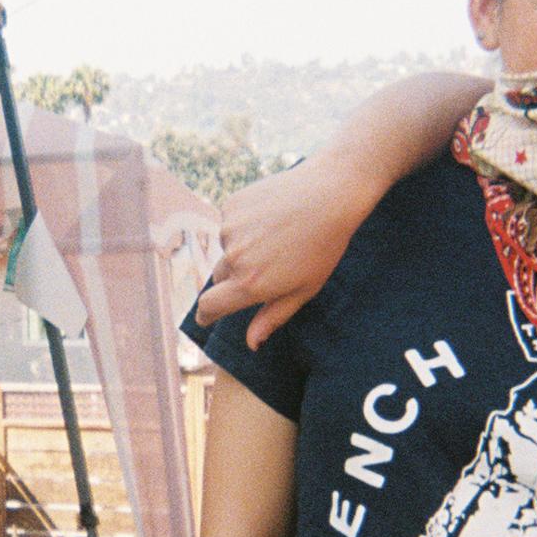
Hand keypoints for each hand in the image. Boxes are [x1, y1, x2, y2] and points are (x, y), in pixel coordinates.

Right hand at [196, 158, 381, 348]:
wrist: (330, 193)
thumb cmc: (324, 246)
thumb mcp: (304, 289)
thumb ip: (273, 316)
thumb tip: (251, 343)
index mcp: (251, 284)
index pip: (209, 306)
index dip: (206, 314)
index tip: (206, 317)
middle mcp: (234, 258)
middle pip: (219, 277)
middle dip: (234, 277)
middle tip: (268, 264)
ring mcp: (230, 229)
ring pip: (227, 247)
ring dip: (243, 246)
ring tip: (277, 234)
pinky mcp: (231, 205)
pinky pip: (230, 222)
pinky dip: (245, 223)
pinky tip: (271, 215)